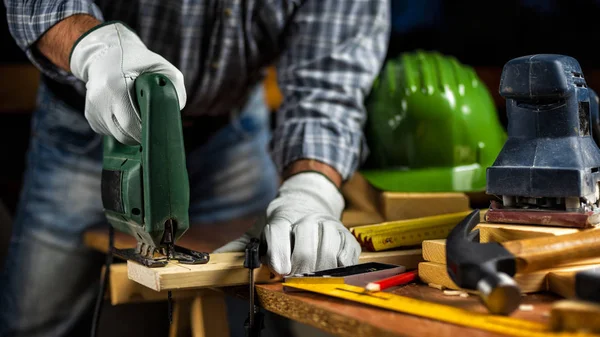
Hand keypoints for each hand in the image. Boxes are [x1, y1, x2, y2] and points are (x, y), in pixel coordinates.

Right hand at [70, 21, 185, 144]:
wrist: (106, 54)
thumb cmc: (138, 62)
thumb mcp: (161, 68)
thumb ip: (173, 88)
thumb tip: (173, 114)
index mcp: (116, 86)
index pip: (131, 124)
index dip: (147, 131)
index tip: (158, 130)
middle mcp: (100, 100)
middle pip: (124, 135)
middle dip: (142, 134)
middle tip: (153, 126)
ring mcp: (92, 109)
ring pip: (117, 136)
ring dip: (131, 131)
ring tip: (138, 112)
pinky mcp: (90, 116)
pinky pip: (110, 132)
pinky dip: (121, 128)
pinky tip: (125, 112)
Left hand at [214, 172, 360, 275]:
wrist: (308, 200)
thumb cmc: (281, 223)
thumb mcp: (259, 229)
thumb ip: (239, 245)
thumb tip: (213, 258)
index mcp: (283, 216)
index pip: (280, 231)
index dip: (279, 251)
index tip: (279, 269)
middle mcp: (309, 218)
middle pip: (307, 246)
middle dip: (300, 267)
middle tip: (294, 277)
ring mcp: (330, 226)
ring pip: (329, 250)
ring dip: (319, 269)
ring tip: (310, 277)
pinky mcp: (346, 236)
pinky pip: (347, 255)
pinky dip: (339, 267)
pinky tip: (329, 271)